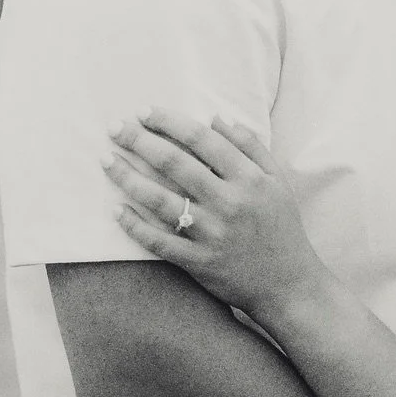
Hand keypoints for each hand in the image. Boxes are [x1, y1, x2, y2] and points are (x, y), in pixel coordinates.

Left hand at [105, 110, 323, 324]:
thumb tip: (217, 118)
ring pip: (161, 200)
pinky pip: (159, 241)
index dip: (169, 122)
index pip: (202, 139)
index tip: (144, 112)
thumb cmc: (282, 228)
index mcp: (249, 178)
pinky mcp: (199, 262)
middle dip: (140, 141)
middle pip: (175, 163)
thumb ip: (251, 146)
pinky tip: (116, 210)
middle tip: (114, 128)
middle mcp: (229, 202)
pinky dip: (135, 226)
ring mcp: (212, 233)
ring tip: (106, 161)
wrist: (289, 284)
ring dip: (128, 178)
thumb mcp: (277, 181)